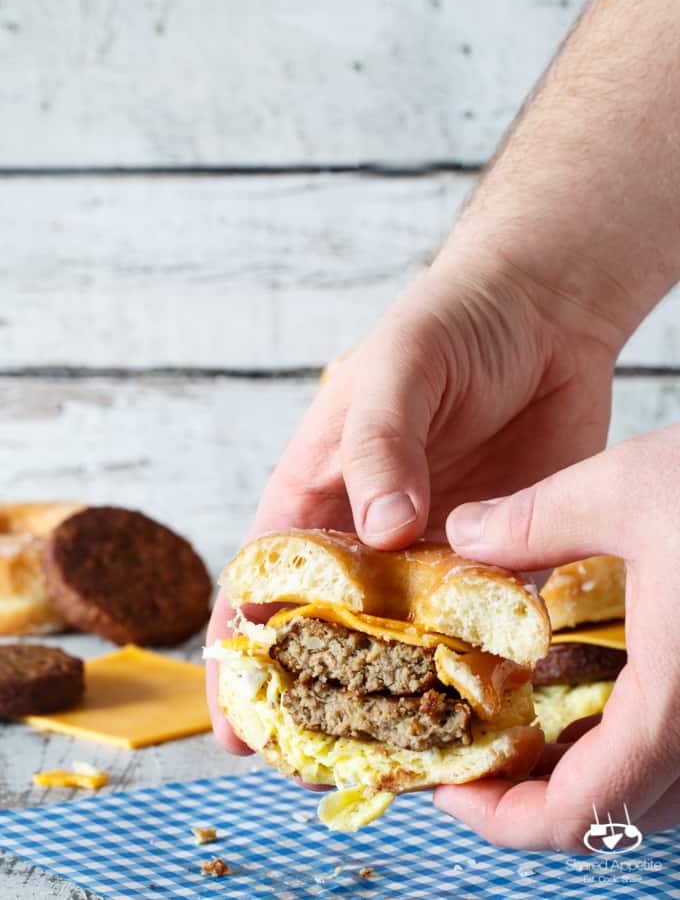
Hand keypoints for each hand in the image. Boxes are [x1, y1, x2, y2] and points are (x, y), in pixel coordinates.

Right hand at [207, 244, 622, 751]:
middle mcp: (371, 532)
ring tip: (404, 760)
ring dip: (403, 695)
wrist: (542, 310)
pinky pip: (484, 621)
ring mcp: (435, 548)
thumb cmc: (448, 325)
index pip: (266, 580)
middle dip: (322, 697)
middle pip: (333, 629)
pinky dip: (480, 665)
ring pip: (409, 639)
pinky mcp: (498, 552)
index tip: (237, 723)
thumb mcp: (399, 370)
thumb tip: (380, 531)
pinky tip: (484, 709)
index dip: (244, 652)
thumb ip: (379, 446)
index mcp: (320, 489)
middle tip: (323, 767)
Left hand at [436, 426, 679, 849]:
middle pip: (619, 816)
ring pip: (658, 792)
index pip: (586, 812)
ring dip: (585, 780)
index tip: (451, 789)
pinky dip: (627, 748)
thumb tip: (462, 534)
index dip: (506, 820)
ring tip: (523, 734)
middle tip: (476, 757)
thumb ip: (530, 522)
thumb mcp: (624, 488)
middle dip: (535, 802)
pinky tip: (594, 701)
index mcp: (678, 698)